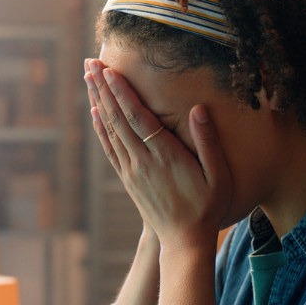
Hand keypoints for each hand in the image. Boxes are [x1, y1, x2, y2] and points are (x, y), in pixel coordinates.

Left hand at [84, 58, 231, 251]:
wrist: (184, 241)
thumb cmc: (207, 207)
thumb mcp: (218, 176)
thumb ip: (208, 142)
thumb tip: (199, 109)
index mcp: (165, 156)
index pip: (137, 117)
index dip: (122, 92)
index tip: (109, 70)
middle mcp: (142, 161)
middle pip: (117, 118)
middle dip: (103, 88)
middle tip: (89, 63)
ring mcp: (131, 171)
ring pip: (110, 130)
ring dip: (98, 101)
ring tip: (88, 78)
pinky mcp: (127, 179)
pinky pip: (110, 148)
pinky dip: (100, 128)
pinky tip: (95, 113)